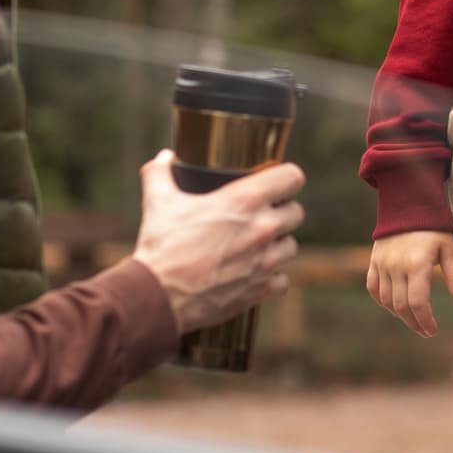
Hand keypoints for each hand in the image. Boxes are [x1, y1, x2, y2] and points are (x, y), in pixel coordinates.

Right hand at [131, 150, 304, 333]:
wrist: (157, 296)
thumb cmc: (160, 246)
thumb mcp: (158, 201)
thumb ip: (160, 173)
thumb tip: (163, 157)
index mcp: (245, 200)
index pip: (292, 177)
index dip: (286, 179)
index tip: (276, 184)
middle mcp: (262, 228)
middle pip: (296, 213)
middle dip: (281, 213)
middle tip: (261, 217)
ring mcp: (265, 261)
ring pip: (291, 247)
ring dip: (277, 246)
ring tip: (256, 246)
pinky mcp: (260, 289)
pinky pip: (282, 281)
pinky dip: (271, 279)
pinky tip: (254, 275)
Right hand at [366, 229, 452, 337]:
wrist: (407, 206)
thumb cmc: (432, 227)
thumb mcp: (448, 247)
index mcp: (417, 264)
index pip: (417, 302)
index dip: (424, 320)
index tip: (432, 330)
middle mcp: (396, 266)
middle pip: (401, 306)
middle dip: (414, 323)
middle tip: (426, 331)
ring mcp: (382, 265)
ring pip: (387, 300)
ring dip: (400, 314)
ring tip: (414, 320)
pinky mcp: (374, 262)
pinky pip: (374, 289)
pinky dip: (383, 301)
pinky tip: (395, 307)